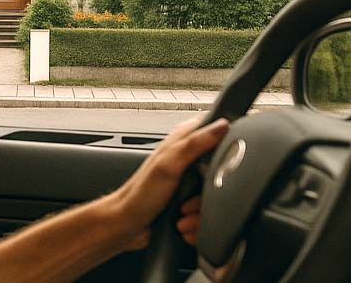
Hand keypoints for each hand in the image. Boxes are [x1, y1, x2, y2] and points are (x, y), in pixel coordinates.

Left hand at [108, 118, 228, 243]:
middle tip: (191, 200)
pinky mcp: (191, 201)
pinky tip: (185, 224)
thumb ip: (194, 143)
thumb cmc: (139, 195)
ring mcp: (190, 182)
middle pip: (222, 172)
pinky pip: (207, 213)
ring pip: (216, 197)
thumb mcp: (168, 165)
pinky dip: (198, 223)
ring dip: (201, 213)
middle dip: (210, 194)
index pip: (217, 133)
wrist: (127, 225)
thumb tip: (222, 125)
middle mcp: (188, 159)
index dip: (223, 151)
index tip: (215, 170)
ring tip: (183, 214)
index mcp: (182, 142)